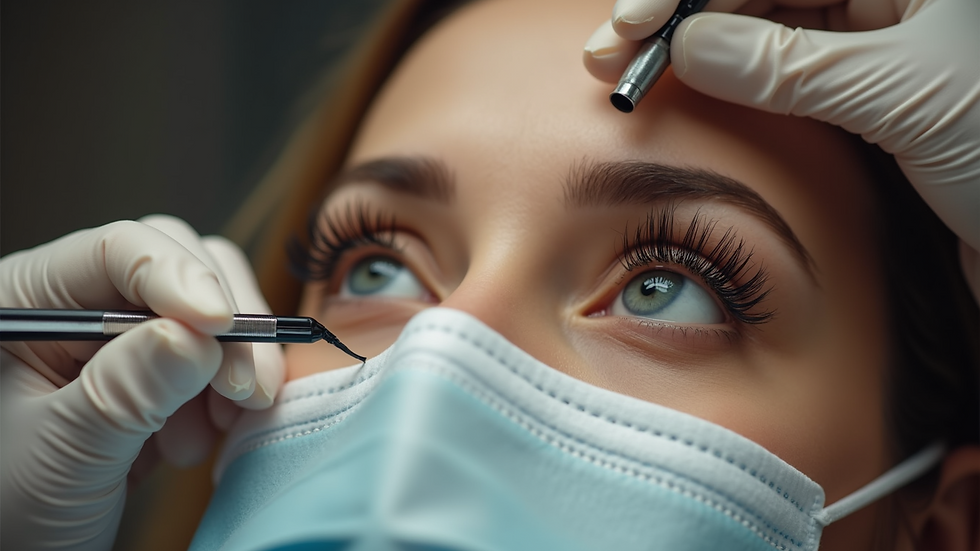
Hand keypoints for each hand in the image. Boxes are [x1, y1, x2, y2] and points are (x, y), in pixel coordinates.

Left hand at [0, 215, 284, 549]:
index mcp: (26, 302)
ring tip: (219, 426)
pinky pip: (223, 353)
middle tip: (247, 389)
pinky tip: (210, 433)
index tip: (222, 327)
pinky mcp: (163, 371)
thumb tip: (196, 336)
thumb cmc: (8, 516)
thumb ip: (124, 391)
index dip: (177, 275)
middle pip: (179, 266)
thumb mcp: (62, 455)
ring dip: (235, 363)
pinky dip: (235, 389)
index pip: (114, 252)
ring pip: (212, 308)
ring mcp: (126, 337)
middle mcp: (80, 305)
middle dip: (225, 325)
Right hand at [584, 0, 979, 256]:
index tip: (632, 26)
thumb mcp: (902, 95)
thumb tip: (690, 42)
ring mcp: (879, 37)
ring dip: (697, 46)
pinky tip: (692, 86)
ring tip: (635, 75)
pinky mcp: (869, 89)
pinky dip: (734, 79)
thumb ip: (790, 65)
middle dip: (680, 14)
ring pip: (765, 23)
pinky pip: (785, 68)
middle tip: (612, 57)